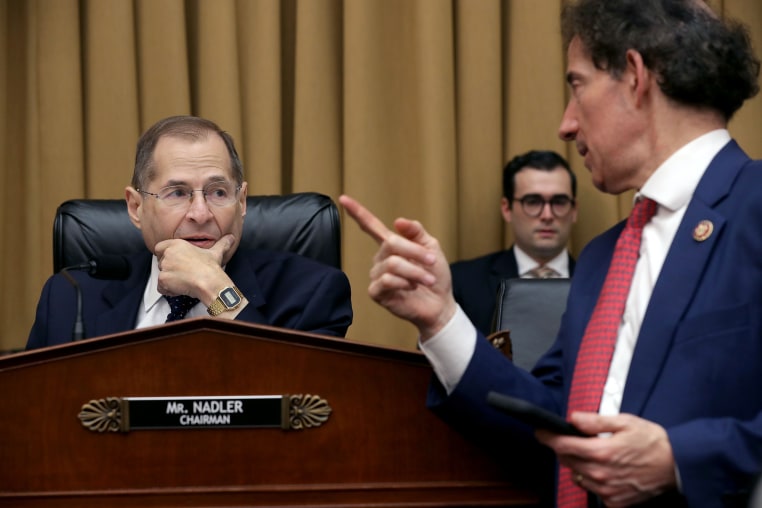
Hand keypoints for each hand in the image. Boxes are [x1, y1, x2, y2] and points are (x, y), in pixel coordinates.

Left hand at [154, 234, 235, 304]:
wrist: (209, 282)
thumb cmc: (211, 267)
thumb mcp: (216, 252)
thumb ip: (222, 244)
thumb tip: (231, 238)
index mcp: (177, 244)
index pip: (159, 247)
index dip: (165, 255)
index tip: (175, 262)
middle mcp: (168, 254)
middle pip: (160, 263)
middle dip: (170, 270)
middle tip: (184, 274)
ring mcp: (164, 267)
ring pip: (161, 276)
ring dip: (170, 281)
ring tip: (184, 282)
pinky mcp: (163, 279)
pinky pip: (161, 287)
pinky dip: (169, 291)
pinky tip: (181, 289)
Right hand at [339, 195, 456, 338]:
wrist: (440, 303)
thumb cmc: (435, 276)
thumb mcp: (431, 247)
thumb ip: (416, 232)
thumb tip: (398, 221)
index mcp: (391, 246)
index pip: (371, 226)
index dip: (357, 212)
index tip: (343, 198)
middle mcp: (380, 259)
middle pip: (391, 244)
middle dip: (415, 252)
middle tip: (431, 261)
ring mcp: (377, 276)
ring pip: (392, 264)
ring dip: (415, 271)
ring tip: (426, 279)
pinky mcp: (377, 292)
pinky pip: (386, 280)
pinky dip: (404, 282)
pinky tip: (411, 288)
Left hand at [536, 412, 676, 506]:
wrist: (678, 467)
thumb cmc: (653, 442)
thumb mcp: (625, 422)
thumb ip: (594, 421)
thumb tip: (573, 418)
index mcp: (601, 452)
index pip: (562, 446)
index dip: (548, 437)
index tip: (541, 432)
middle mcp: (600, 474)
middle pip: (566, 460)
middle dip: (565, 448)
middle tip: (574, 439)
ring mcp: (606, 490)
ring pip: (576, 475)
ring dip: (577, 463)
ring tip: (593, 454)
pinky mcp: (614, 502)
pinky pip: (591, 489)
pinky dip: (591, 478)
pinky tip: (603, 469)